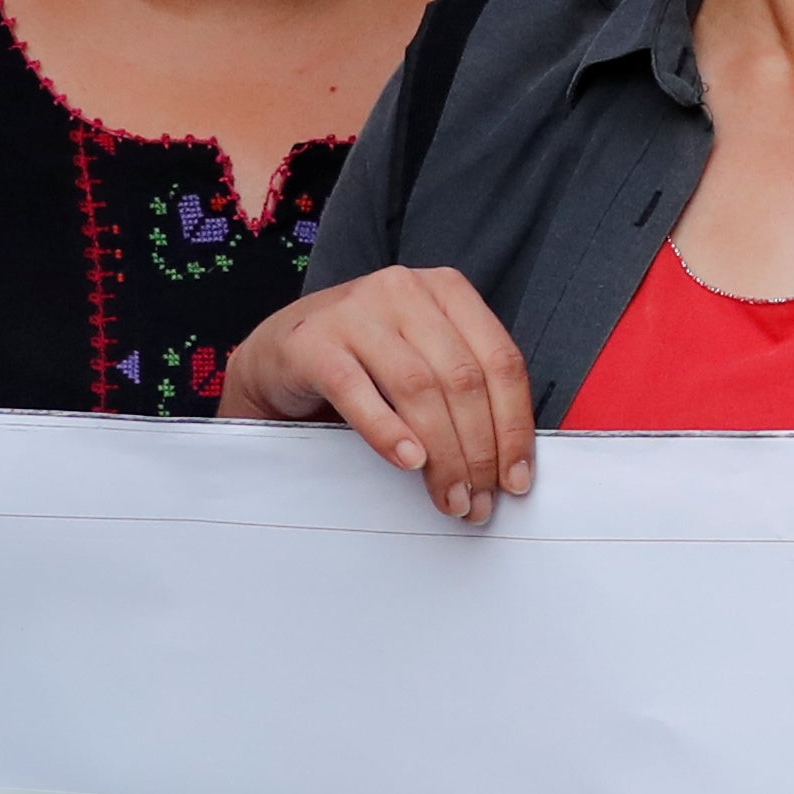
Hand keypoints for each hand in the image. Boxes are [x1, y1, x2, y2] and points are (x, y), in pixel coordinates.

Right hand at [220, 268, 537, 521]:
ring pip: (419, 387)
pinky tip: (407, 461)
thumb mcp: (422, 360)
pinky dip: (388, 432)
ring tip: (448, 497)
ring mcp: (356, 311)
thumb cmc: (362, 363)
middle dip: (478, 451)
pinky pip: (357, 391)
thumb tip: (507, 464)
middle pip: (463, 379)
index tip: (516, 479)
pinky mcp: (313, 341)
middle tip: (478, 502)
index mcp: (446, 291)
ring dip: (442, 454)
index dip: (514, 426)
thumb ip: (463, 392)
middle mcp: (405, 290)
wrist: (278, 355)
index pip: (501, 360)